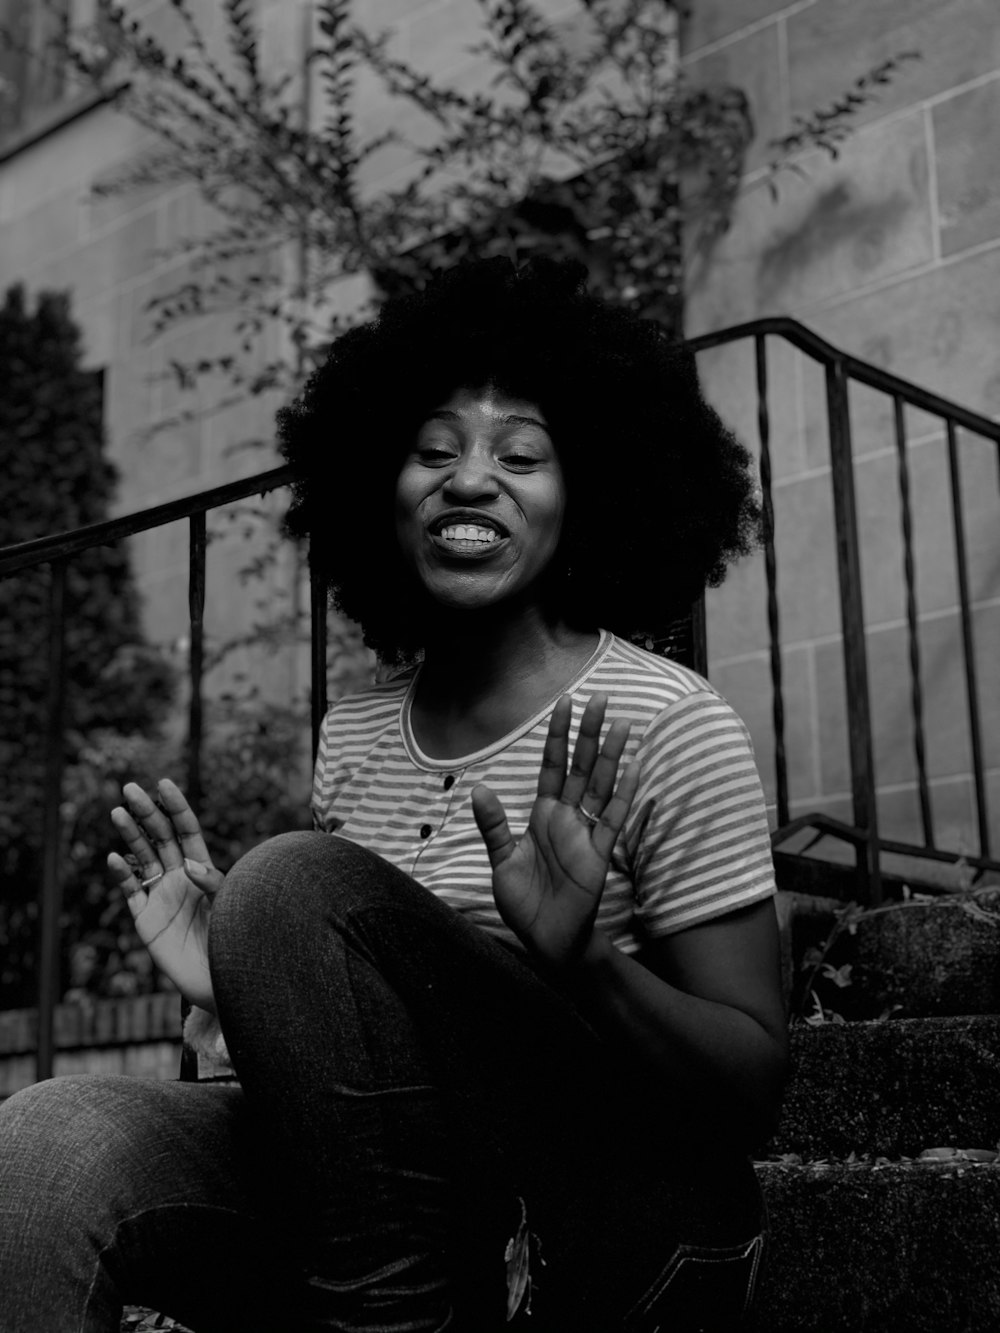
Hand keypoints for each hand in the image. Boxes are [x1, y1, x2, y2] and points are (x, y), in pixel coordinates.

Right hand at [107, 778, 223, 1010]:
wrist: (224, 982)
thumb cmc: (237, 938)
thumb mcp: (232, 904)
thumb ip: (212, 882)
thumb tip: (187, 864)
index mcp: (203, 869)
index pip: (186, 831)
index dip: (175, 806)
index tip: (163, 783)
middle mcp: (180, 878)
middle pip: (160, 838)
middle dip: (146, 812)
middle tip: (129, 788)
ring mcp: (161, 897)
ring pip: (142, 858)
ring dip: (130, 835)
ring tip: (117, 812)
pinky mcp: (146, 920)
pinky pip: (131, 891)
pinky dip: (122, 874)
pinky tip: (116, 858)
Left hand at [471, 693, 639, 969]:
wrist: (546, 940)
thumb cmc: (525, 902)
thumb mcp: (502, 861)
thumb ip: (494, 826)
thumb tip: (479, 789)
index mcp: (541, 815)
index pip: (551, 765)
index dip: (557, 735)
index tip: (564, 702)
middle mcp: (566, 818)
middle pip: (580, 766)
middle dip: (589, 733)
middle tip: (602, 698)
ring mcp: (585, 833)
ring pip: (600, 786)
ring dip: (611, 756)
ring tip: (623, 724)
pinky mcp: (598, 855)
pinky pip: (612, 820)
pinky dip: (624, 795)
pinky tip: (634, 770)